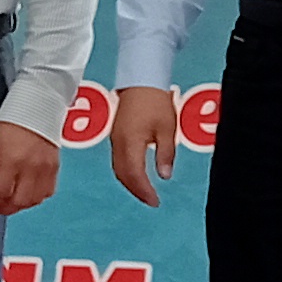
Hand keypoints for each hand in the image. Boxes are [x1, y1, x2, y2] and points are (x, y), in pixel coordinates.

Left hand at [0, 122, 59, 215]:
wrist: (37, 107)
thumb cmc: (11, 122)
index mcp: (12, 159)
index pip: (1, 192)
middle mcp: (31, 167)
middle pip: (18, 201)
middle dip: (3, 208)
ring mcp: (45, 169)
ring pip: (33, 200)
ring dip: (19, 206)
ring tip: (8, 202)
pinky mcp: (55, 168)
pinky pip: (47, 193)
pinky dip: (35, 198)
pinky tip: (25, 194)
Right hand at [108, 85, 182, 206]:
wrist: (141, 80)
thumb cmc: (155, 101)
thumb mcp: (167, 130)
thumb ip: (165, 155)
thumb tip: (164, 176)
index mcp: (130, 142)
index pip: (135, 175)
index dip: (144, 191)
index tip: (155, 201)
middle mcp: (119, 143)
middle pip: (123, 175)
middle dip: (136, 190)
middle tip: (151, 200)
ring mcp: (115, 139)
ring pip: (118, 168)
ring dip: (130, 182)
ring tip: (145, 191)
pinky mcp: (116, 135)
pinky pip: (118, 159)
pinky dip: (127, 171)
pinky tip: (136, 174)